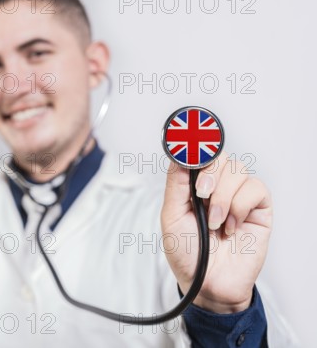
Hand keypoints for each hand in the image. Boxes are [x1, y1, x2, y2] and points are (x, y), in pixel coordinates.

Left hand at [161, 152, 271, 312]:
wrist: (208, 283)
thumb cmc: (187, 253)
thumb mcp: (171, 217)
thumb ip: (176, 185)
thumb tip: (180, 155)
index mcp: (193, 186)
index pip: (198, 155)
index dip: (196, 147)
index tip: (189, 147)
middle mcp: (217, 187)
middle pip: (219, 156)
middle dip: (209, 174)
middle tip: (202, 195)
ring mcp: (238, 196)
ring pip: (237, 169)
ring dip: (223, 197)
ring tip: (215, 223)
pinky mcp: (259, 209)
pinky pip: (255, 188)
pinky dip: (239, 206)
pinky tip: (231, 226)